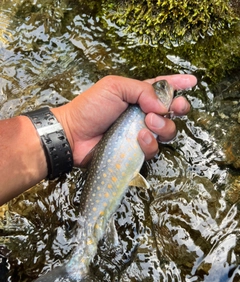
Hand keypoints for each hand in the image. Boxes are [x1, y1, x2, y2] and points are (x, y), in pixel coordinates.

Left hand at [52, 74, 196, 164]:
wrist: (74, 135)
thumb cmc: (90, 108)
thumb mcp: (115, 87)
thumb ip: (142, 90)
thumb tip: (163, 105)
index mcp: (136, 95)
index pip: (162, 87)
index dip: (178, 84)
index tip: (191, 82)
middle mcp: (141, 114)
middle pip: (170, 111)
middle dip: (179, 108)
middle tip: (177, 107)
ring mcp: (139, 133)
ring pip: (166, 131)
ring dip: (163, 126)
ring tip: (146, 122)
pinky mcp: (135, 151)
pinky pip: (153, 148)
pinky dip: (150, 143)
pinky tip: (139, 137)